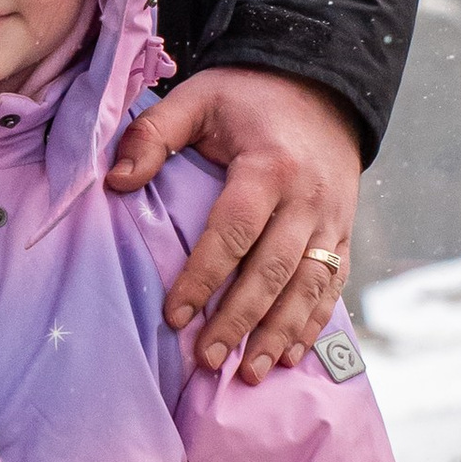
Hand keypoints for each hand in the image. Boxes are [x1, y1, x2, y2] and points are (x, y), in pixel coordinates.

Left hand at [106, 66, 360, 382]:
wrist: (324, 87)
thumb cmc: (248, 97)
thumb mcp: (198, 98)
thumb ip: (153, 133)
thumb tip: (115, 180)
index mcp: (268, 167)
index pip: (232, 232)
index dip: (202, 277)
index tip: (174, 315)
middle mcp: (307, 199)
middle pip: (273, 270)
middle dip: (240, 320)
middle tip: (206, 359)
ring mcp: (332, 219)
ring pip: (308, 287)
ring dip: (279, 334)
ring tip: (249, 374)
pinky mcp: (344, 233)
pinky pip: (332, 284)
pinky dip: (312, 323)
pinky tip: (288, 355)